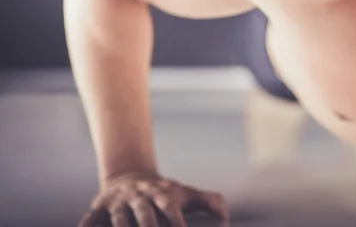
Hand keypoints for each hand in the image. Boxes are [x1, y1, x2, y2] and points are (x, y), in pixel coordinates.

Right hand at [78, 171, 228, 226]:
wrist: (131, 178)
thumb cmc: (164, 193)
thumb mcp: (185, 193)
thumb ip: (208, 202)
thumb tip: (225, 217)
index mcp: (161, 193)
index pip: (170, 207)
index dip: (177, 221)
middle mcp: (140, 196)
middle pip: (144, 213)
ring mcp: (119, 202)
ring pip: (119, 218)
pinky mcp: (99, 208)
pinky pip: (90, 220)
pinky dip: (85, 226)